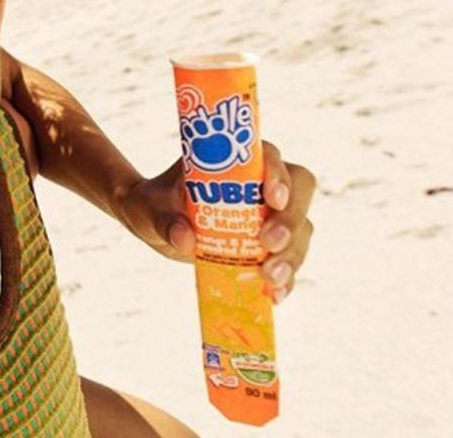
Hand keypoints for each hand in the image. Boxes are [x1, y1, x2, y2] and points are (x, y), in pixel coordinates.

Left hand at [116, 141, 315, 301]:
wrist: (158, 225)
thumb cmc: (156, 204)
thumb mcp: (151, 208)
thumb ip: (164, 219)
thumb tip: (184, 237)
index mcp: (237, 161)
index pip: (270, 157)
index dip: (278, 175)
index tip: (272, 198)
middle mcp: (262, 184)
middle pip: (299, 192)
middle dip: (290, 219)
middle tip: (269, 243)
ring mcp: (271, 215)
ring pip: (301, 229)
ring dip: (292, 254)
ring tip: (269, 278)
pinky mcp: (271, 245)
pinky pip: (290, 260)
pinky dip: (287, 279)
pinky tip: (275, 295)